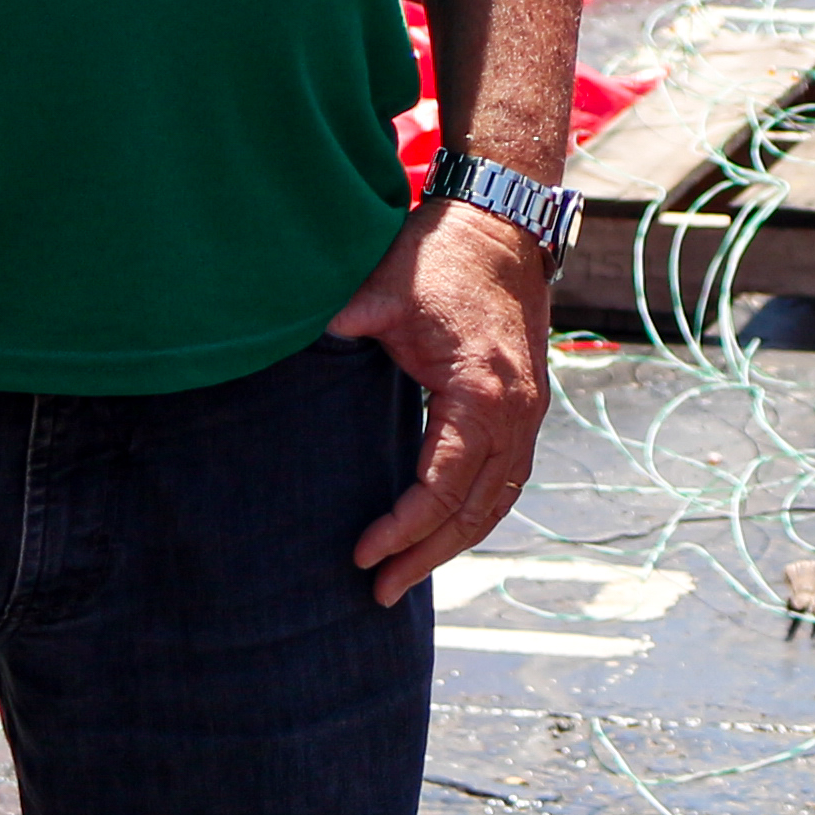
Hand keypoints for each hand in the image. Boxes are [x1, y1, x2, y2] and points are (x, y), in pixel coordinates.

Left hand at [328, 195, 550, 604]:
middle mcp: (516, 413)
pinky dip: (478, 513)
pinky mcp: (527, 405)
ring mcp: (529, 412)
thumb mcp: (383, 289)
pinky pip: (507, 479)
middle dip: (426, 557)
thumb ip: (340, 325)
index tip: (360, 555)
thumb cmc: (441, 254)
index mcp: (480, 394)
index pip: (441, 488)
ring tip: (407, 576)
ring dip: (455, 544)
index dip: (401, 529)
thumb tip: (284, 345)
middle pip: (475, 512)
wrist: (503, 221)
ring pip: (498, 502)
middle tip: (378, 592)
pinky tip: (446, 532)